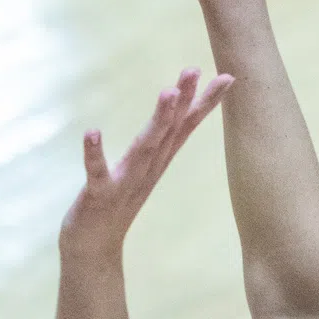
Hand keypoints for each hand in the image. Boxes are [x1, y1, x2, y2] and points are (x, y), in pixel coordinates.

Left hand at [60, 68, 234, 253]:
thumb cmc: (116, 203)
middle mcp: (147, 170)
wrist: (93, 249)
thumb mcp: (142, 170)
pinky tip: (92, 132)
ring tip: (167, 92)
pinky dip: (94, 153)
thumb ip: (157, 143)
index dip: (205, 103)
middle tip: (193, 69)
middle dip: (183, 101)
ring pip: (144, 149)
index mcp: (157, 162)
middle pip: (169, 132)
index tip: (227, 76)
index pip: (184, 128)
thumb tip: (173, 112)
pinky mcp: (98, 196)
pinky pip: (97, 172)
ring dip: (157, 121)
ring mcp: (124, 184)